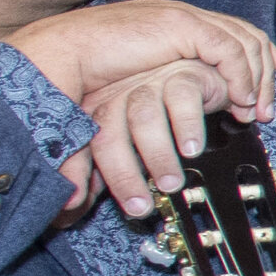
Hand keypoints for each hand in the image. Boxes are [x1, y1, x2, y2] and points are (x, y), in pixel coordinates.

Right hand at [0, 0, 275, 118]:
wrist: (61, 56)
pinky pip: (228, 47)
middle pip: (250, 36)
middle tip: (270, 109)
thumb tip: (195, 114)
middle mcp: (187, 17)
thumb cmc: (90, 75)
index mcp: (179, 27)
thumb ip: (169, 94)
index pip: (238, 35)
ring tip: (255, 113)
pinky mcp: (180, 25)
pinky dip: (241, 73)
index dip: (269, 57)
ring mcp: (184, 17)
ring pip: (246, 42)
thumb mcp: (140, 87)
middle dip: (272, 70)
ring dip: (258, 79)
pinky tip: (239, 100)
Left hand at [54, 59, 247, 221]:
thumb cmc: (167, 108)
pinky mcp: (184, 74)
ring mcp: (151, 84)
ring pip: (144, 118)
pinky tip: (193, 148)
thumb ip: (105, 170)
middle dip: (125, 174)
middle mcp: (122, 95)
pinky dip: (188, 125)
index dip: (98, 177)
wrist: (203, 67)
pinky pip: (182, 97)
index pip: (91, 146)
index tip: (116, 208)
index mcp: (103, 109)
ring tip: (171, 182)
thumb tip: (72, 206)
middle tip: (141, 206)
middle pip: (112, 135)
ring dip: (157, 155)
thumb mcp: (133, 140)